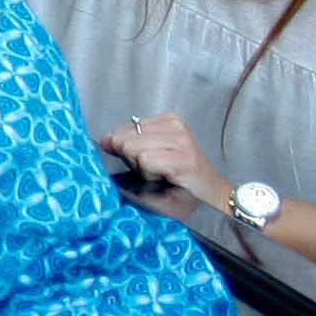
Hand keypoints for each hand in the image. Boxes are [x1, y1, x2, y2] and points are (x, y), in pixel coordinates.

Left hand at [98, 111, 232, 216]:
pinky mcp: (183, 158)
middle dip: (133, 160)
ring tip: (161, 174)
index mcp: (168, 120)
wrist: (211, 195)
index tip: (146, 161)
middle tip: (155, 170)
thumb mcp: (150, 154)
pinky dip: (149, 174)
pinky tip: (165, 178)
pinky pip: (146, 161)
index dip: (126, 148)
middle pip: (127, 138)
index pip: (126, 128)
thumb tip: (105, 139)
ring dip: (142, 169)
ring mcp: (181, 141)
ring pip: (134, 149)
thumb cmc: (179, 177)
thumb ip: (127, 144)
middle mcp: (176, 126)